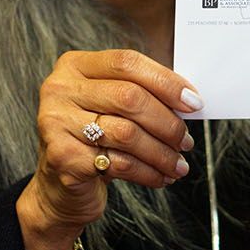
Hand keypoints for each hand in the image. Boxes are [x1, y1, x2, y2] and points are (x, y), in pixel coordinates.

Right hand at [16, 48, 201, 249]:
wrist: (58, 186)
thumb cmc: (93, 138)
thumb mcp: (111, 107)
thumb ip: (141, 93)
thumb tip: (189, 100)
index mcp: (74, 66)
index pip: (126, 62)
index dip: (165, 81)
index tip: (193, 103)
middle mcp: (60, 90)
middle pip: (128, 97)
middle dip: (166, 122)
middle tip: (186, 140)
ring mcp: (56, 123)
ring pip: (126, 133)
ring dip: (161, 153)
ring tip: (178, 164)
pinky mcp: (63, 157)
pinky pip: (118, 163)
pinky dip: (148, 172)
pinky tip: (161, 177)